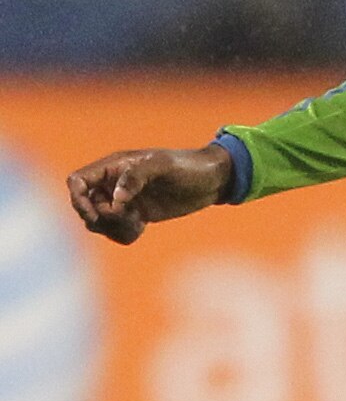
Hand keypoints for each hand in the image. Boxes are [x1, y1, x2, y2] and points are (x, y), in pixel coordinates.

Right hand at [66, 146, 233, 244]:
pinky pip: (117, 230)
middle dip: (101, 218)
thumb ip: (136, 177)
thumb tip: (116, 200)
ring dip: (113, 228)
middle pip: (86, 206)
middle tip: (128, 218)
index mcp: (113, 167)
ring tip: (137, 224)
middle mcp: (113, 184)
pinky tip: (142, 228)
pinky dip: (124, 234)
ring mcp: (124, 201)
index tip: (97, 214)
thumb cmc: (188, 167)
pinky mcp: (137, 215)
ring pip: (100, 222)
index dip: (78, 199)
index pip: (77, 181)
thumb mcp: (162, 166)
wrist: (212, 181)